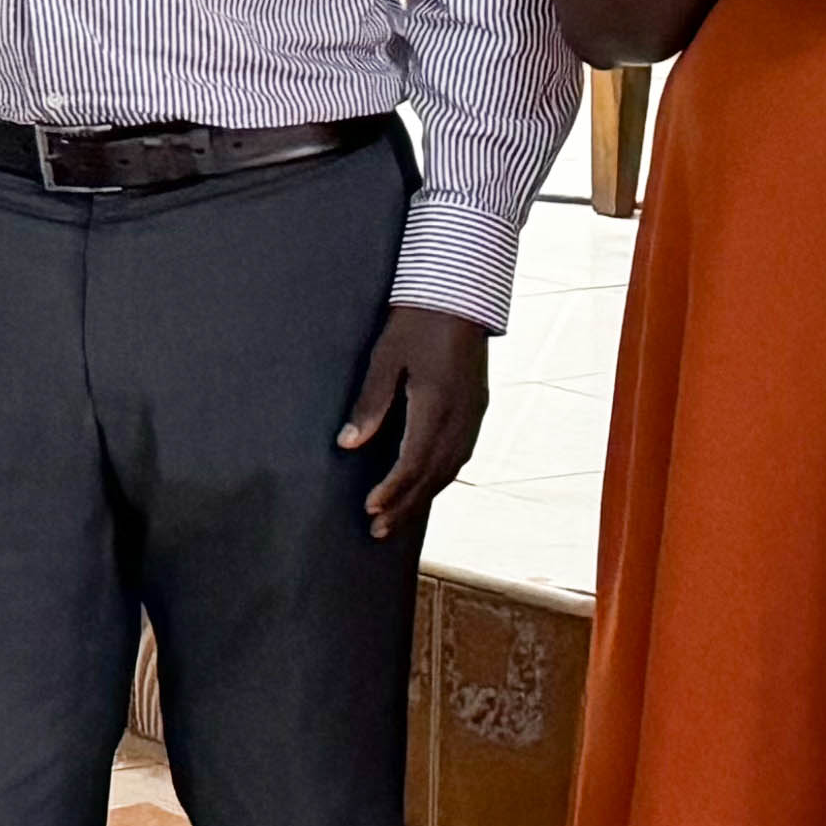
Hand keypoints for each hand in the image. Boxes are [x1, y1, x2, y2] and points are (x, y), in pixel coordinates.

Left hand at [337, 305, 491, 533]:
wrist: (460, 295)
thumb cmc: (416, 321)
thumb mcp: (384, 358)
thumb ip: (369, 404)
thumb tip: (348, 445)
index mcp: (437, 405)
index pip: (413, 462)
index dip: (392, 490)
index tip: (370, 509)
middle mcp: (462, 417)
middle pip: (434, 474)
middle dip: (405, 504)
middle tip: (378, 531)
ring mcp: (475, 414)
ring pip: (451, 469)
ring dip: (424, 495)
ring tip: (398, 517)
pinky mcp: (477, 409)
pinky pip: (461, 454)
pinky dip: (441, 476)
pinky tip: (425, 485)